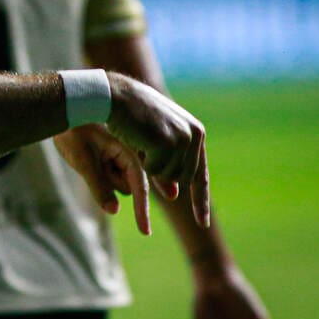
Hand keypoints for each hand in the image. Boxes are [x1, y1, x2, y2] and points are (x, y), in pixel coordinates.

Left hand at [54, 124, 150, 233]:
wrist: (64, 110)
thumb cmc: (72, 134)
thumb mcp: (83, 161)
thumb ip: (99, 186)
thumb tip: (114, 211)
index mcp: (128, 151)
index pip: (139, 186)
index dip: (141, 210)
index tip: (145, 232)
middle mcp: (129, 154)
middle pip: (128, 187)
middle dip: (110, 182)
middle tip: (89, 159)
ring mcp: (121, 155)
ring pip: (119, 184)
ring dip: (104, 177)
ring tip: (87, 153)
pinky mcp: (113, 157)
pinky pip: (110, 177)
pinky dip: (100, 173)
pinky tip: (89, 155)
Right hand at [105, 72, 210, 226]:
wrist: (115, 95)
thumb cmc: (131, 116)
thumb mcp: (153, 142)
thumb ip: (168, 165)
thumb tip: (175, 195)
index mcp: (196, 133)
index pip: (200, 174)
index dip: (200, 201)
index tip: (202, 223)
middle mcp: (195, 136)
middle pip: (181, 179)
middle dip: (160, 174)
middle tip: (144, 148)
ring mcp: (183, 140)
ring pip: (168, 177)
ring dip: (150, 166)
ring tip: (140, 139)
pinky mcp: (168, 143)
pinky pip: (155, 171)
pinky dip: (143, 162)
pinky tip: (137, 139)